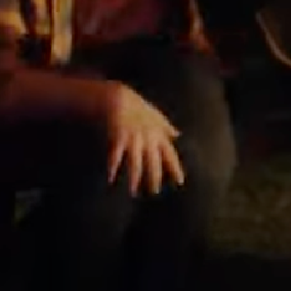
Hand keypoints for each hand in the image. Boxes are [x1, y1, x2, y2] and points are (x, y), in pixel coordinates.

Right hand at [95, 82, 184, 196]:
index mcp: (158, 135)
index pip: (170, 154)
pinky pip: (116, 155)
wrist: (121, 98)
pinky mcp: (119, 137)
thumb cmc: (140, 109)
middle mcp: (148, 138)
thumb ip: (167, 127)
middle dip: (154, 177)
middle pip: (153, 162)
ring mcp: (133, 138)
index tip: (180, 181)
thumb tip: (178, 134)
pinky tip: (110, 178)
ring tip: (133, 191)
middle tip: (154, 191)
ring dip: (135, 177)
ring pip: (135, 162)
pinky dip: (113, 167)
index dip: (175, 168)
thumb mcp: (157, 117)